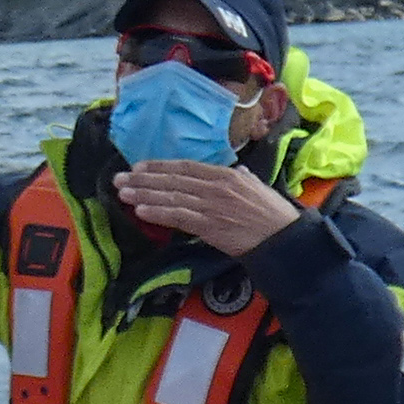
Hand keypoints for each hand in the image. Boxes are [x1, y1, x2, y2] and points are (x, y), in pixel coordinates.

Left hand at [110, 156, 302, 257]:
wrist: (283, 237)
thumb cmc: (273, 213)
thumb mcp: (257, 187)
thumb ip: (243, 178)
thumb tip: (236, 171)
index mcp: (226, 175)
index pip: (185, 167)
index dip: (160, 166)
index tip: (140, 167)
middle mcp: (215, 186)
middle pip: (173, 180)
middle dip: (144, 179)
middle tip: (120, 179)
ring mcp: (211, 206)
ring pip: (171, 197)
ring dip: (145, 195)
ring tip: (124, 193)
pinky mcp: (210, 226)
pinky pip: (179, 217)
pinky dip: (159, 213)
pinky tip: (142, 210)